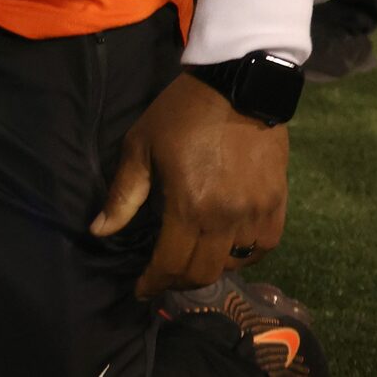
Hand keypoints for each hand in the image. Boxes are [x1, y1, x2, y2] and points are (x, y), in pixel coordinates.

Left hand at [90, 70, 288, 297]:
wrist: (239, 87)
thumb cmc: (181, 114)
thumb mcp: (141, 146)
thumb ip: (123, 195)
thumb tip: (98, 231)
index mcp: (189, 206)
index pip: (171, 264)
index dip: (153, 282)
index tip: (140, 289)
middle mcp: (226, 219)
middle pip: (203, 272)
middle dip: (178, 280)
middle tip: (163, 276)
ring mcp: (256, 215)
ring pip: (234, 264)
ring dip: (210, 268)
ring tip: (192, 258)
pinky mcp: (278, 207)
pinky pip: (262, 249)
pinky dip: (243, 256)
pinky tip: (226, 245)